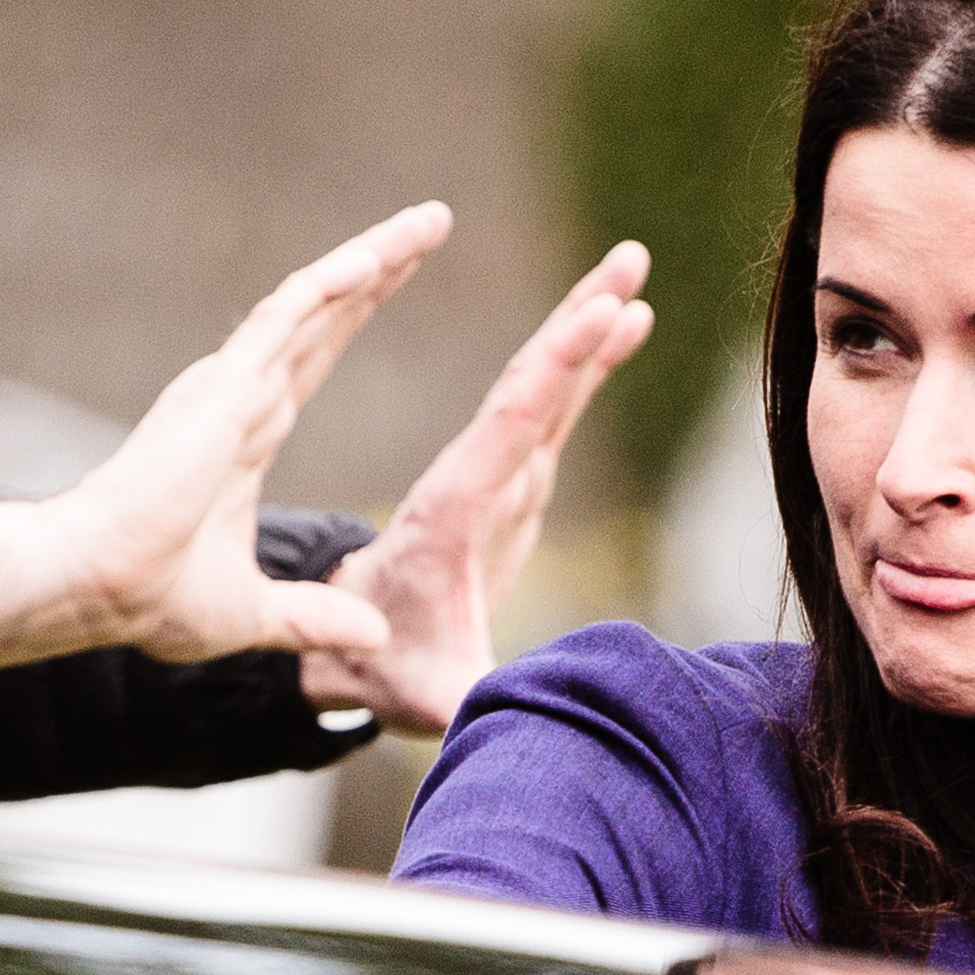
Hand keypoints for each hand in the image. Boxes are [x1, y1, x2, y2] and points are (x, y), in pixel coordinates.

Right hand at [0, 205, 450, 679]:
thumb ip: (312, 618)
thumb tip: (374, 638)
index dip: (355, 315)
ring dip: (370, 259)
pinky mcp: (219, 388)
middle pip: (323, 317)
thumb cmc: (148, 596)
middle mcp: (238, 396)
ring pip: (311, 303)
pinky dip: (328, 287)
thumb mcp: (252, 611)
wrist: (93, 586)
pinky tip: (374, 260)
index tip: (399, 277)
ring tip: (428, 221)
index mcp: (245, 435)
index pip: (313, 359)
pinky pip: (282, 319)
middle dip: (378, 268)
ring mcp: (228, 387)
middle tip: (432, 222)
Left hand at [304, 240, 654, 734]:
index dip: (558, 371)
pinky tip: (620, 325)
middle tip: (630, 260)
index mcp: (445, 516)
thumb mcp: (420, 696)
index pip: (508, 428)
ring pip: (539, 391)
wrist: (344, 654)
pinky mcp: (503, 490)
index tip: (601, 314)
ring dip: (583, 331)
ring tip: (630, 275)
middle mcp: (467, 485)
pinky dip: (581, 369)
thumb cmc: (382, 672)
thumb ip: (456, 701)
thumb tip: (483, 714)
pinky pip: (544, 414)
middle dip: (579, 322)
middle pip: (528, 388)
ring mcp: (488, 484)